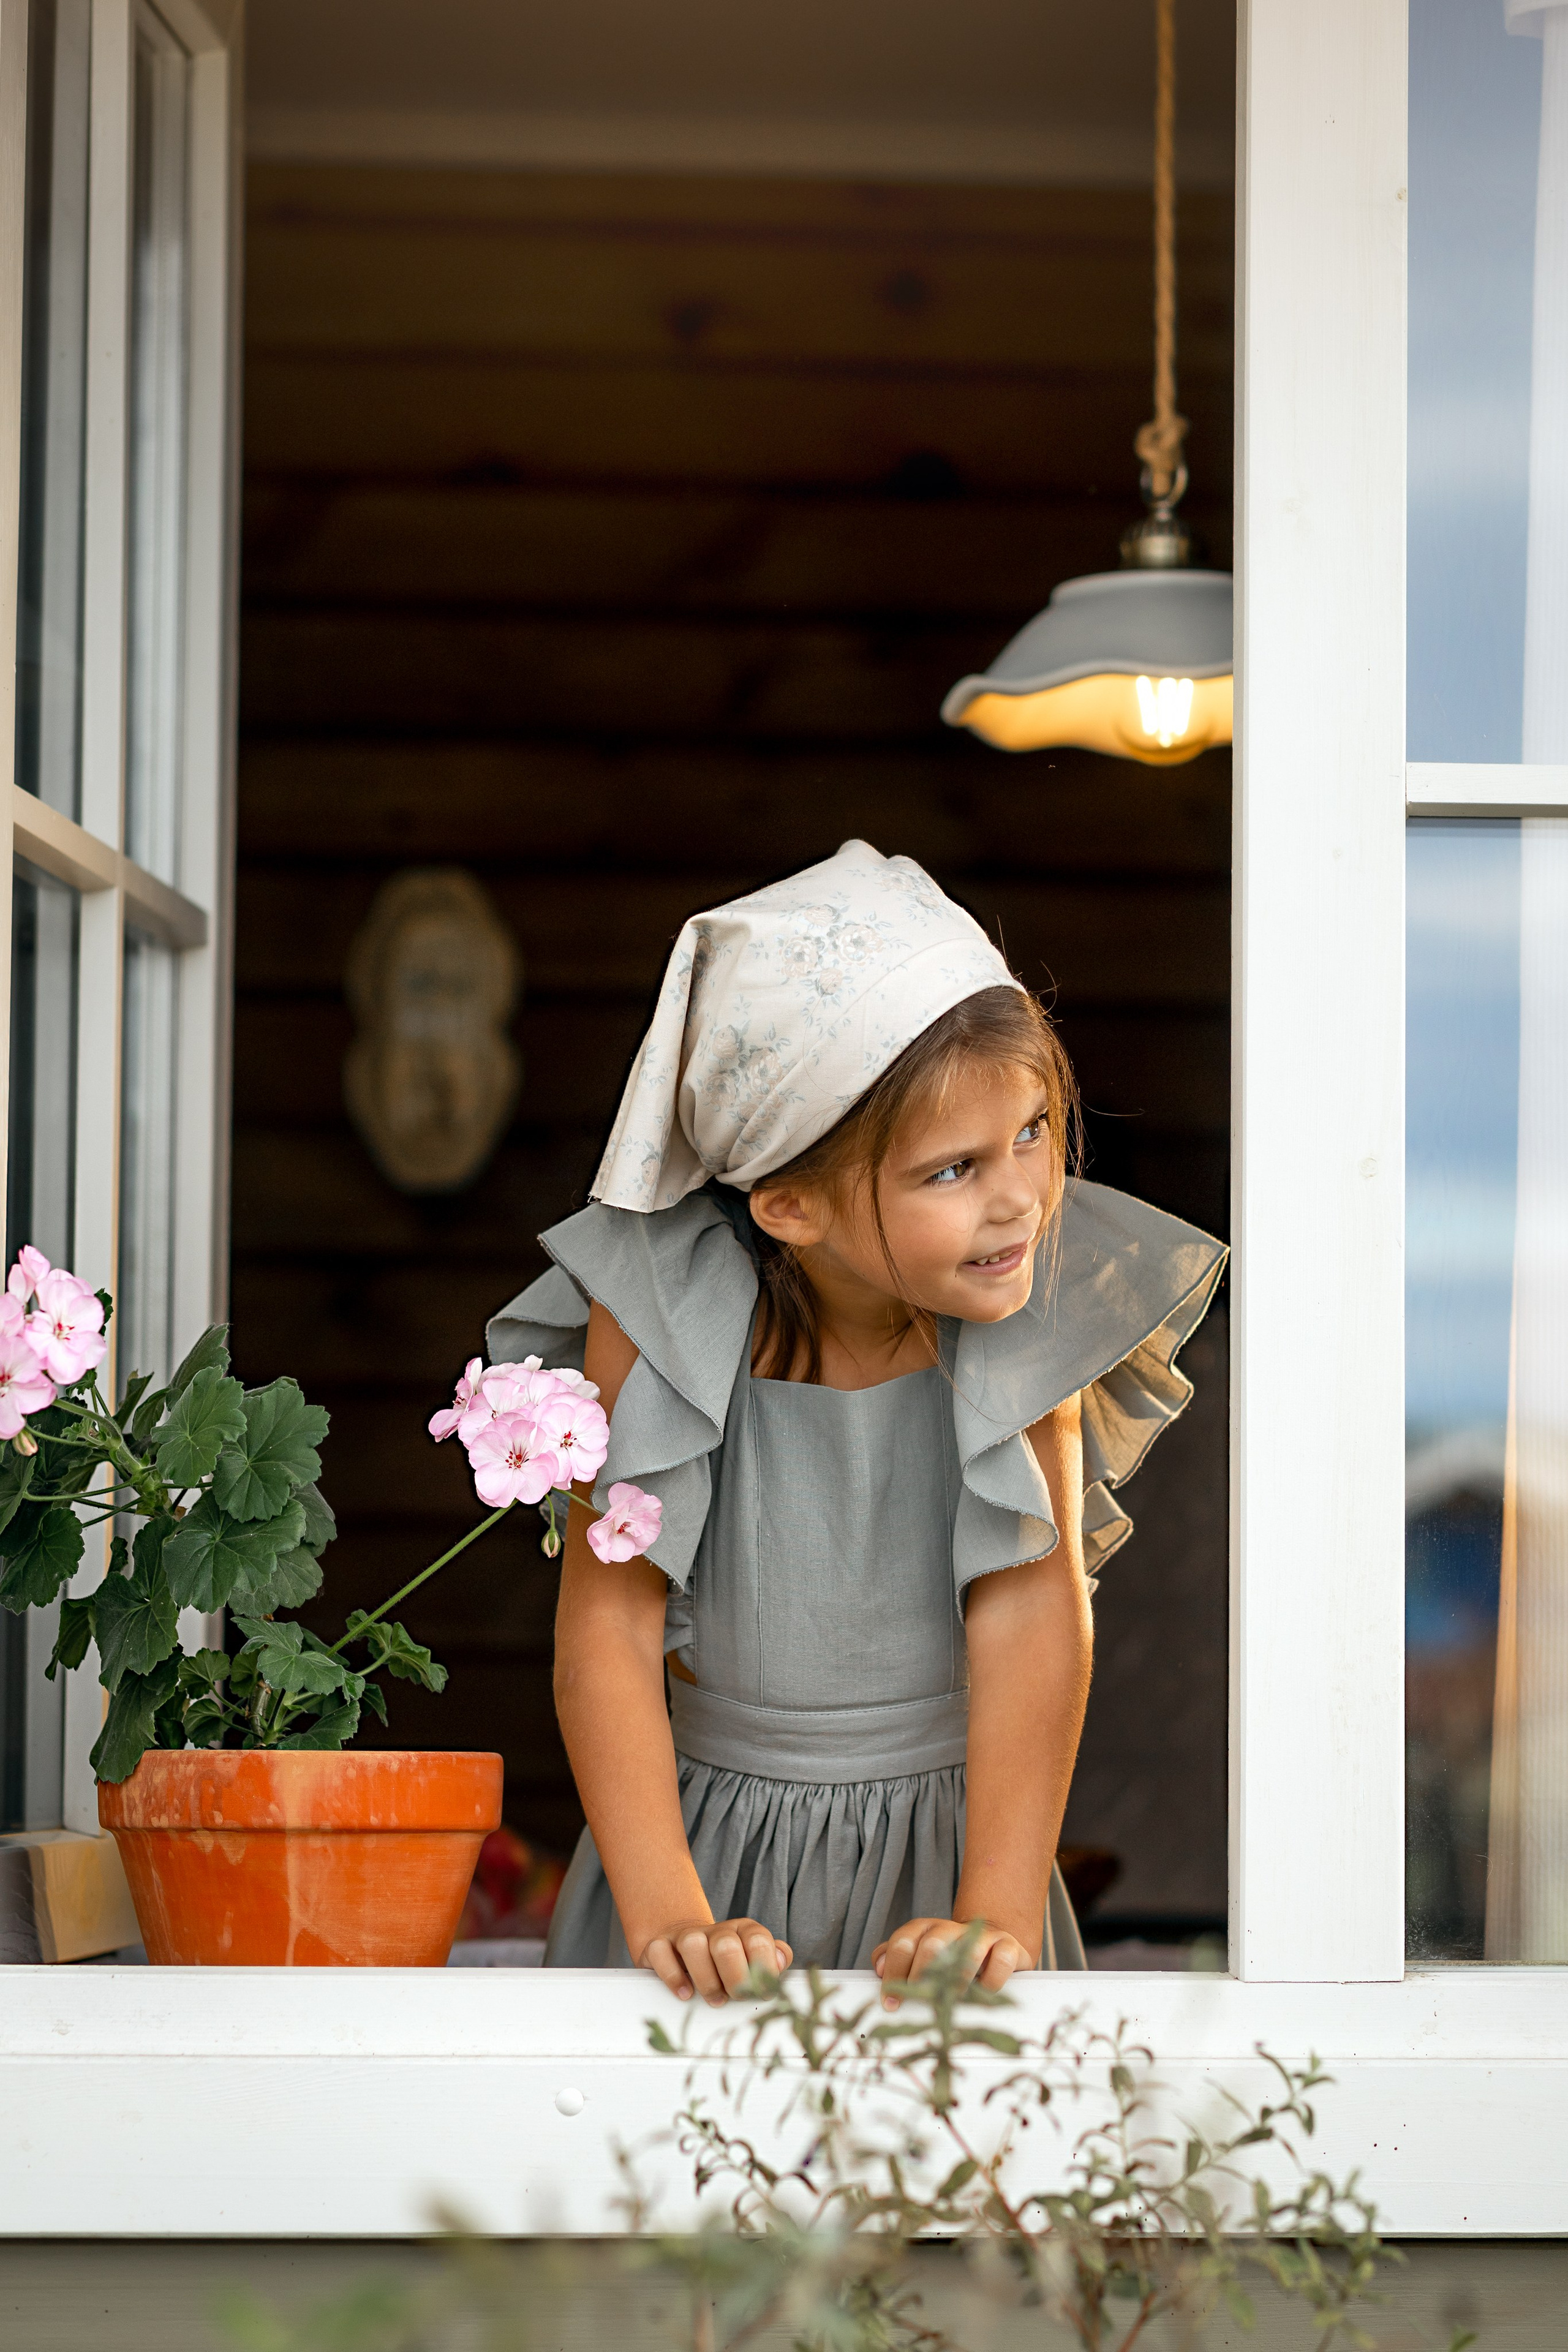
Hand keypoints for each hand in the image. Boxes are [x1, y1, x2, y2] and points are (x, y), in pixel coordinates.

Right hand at [636, 1916, 792, 2005]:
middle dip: (735, 1978)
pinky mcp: (660, 1945)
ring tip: (714, 1998)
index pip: (758, 1940)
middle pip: (726, 1945)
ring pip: (693, 1945)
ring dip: (706, 1980)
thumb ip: (774, 1959)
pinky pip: (661, 1953)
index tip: (763, 1993)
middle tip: (737, 1996)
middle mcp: (715, 1931)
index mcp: (743, 1931)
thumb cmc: (727, 1962)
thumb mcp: (754, 1959)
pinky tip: (685, 1993)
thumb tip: (780, 1960)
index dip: (763, 1970)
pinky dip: (673, 1977)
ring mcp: (686, 1936)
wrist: (685, 1945)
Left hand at [871, 1917, 1034, 2007]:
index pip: (902, 1943)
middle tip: (920, 2002)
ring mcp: (980, 1936)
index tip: (891, 2003)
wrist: (992, 1941)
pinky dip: (993, 1980)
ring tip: (953, 2001)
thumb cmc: (949, 1957)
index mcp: (924, 1930)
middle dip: (922, 1976)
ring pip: (968, 1950)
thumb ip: (894, 1958)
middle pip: (931, 1944)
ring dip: (959, 1979)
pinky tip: (986, 1993)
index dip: (894, 1973)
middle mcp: (950, 1929)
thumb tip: (879, 1969)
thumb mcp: (918, 1955)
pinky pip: (1001, 1959)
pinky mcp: (1008, 1945)